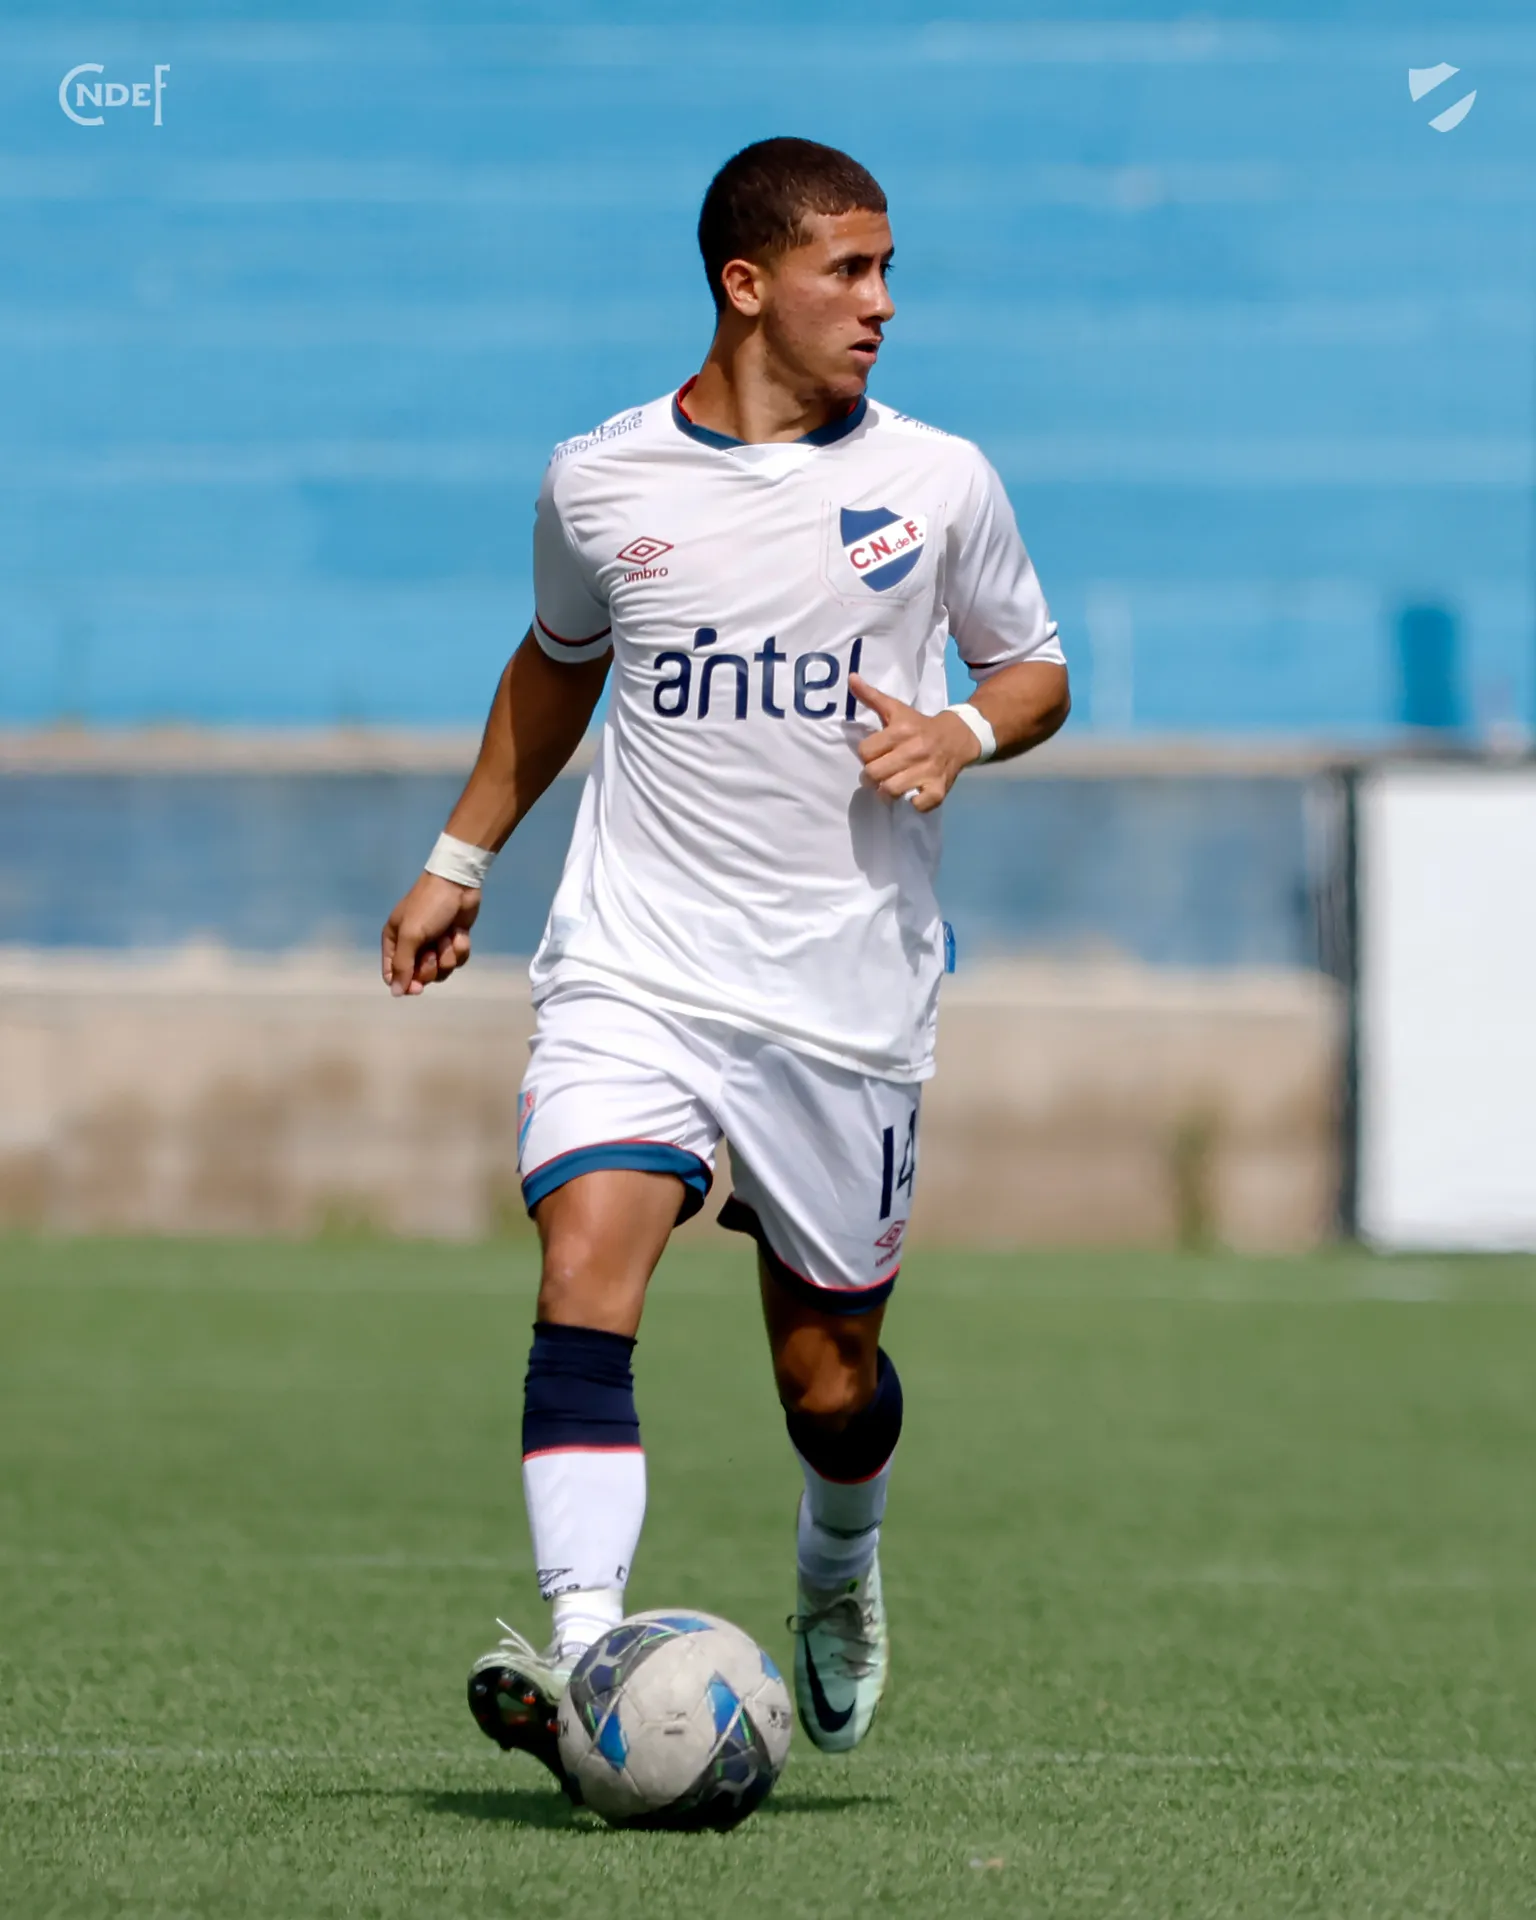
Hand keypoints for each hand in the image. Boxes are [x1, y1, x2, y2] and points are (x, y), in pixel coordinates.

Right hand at [381, 872, 480, 996]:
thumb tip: (396, 993)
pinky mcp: (452, 941)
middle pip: (420, 976)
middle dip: (431, 965)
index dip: (406, 983)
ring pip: (442, 970)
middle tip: (434, 950)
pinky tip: (459, 933)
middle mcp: (412, 946)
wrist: (458, 884)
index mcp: (394, 942)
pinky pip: (457, 960)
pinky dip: (460, 947)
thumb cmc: (429, 906)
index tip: (419, 986)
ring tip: (447, 936)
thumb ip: (402, 965)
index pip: (393, 975)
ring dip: (448, 955)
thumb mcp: (411, 935)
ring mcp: (433, 945)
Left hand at [848, 673, 981, 813]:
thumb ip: (871, 696)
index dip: (867, 755)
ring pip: (890, 791)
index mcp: (901, 730)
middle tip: (880, 772)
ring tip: (891, 784)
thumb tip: (851, 678)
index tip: (875, 754)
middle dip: (872, 775)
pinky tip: (913, 793)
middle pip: (873, 774)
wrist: (958, 737)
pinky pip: (917, 805)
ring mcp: (927, 771)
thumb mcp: (896, 709)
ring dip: (887, 791)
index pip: (865, 752)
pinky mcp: (938, 789)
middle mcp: (914, 751)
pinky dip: (913, 803)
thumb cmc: (920, 725)